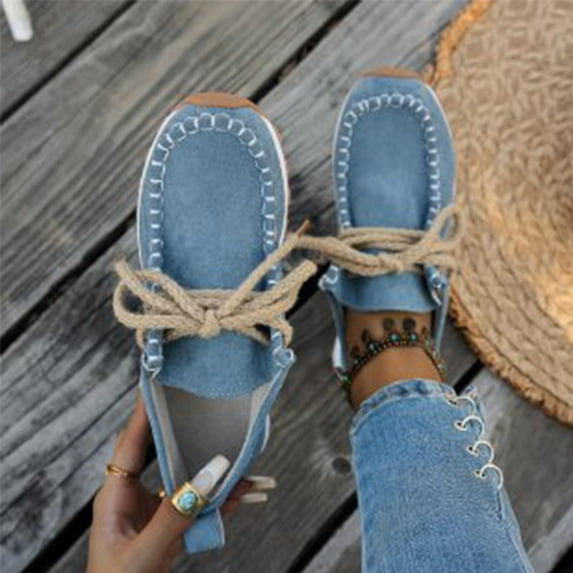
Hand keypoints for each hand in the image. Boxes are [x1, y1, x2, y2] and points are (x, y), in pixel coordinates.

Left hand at [87, 394, 256, 572]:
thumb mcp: (143, 552)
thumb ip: (177, 515)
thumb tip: (210, 475)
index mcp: (115, 497)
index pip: (129, 444)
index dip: (142, 414)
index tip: (156, 385)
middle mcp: (135, 498)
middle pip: (163, 454)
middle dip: (186, 433)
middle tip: (204, 407)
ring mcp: (155, 513)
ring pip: (187, 481)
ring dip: (214, 472)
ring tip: (241, 456)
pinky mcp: (171, 528)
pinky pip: (199, 506)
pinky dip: (222, 500)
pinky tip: (244, 492)